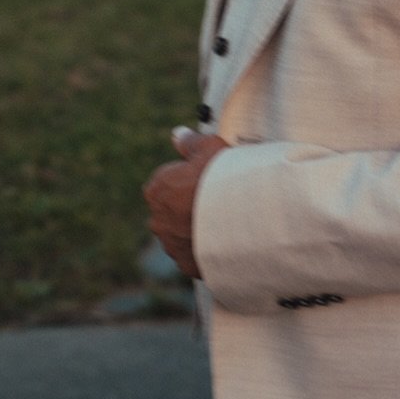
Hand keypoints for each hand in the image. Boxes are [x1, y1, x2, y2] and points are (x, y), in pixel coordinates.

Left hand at [142, 128, 228, 278]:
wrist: (241, 218)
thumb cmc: (224, 179)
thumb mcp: (209, 147)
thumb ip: (190, 142)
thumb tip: (178, 135)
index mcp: (158, 189)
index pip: (168, 183)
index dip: (190, 180)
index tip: (208, 180)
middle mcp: (158, 219)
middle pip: (173, 210)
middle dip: (189, 207)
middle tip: (218, 200)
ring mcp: (172, 245)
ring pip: (182, 235)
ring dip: (197, 229)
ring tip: (225, 221)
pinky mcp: (187, 264)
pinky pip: (194, 255)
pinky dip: (205, 250)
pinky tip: (224, 240)